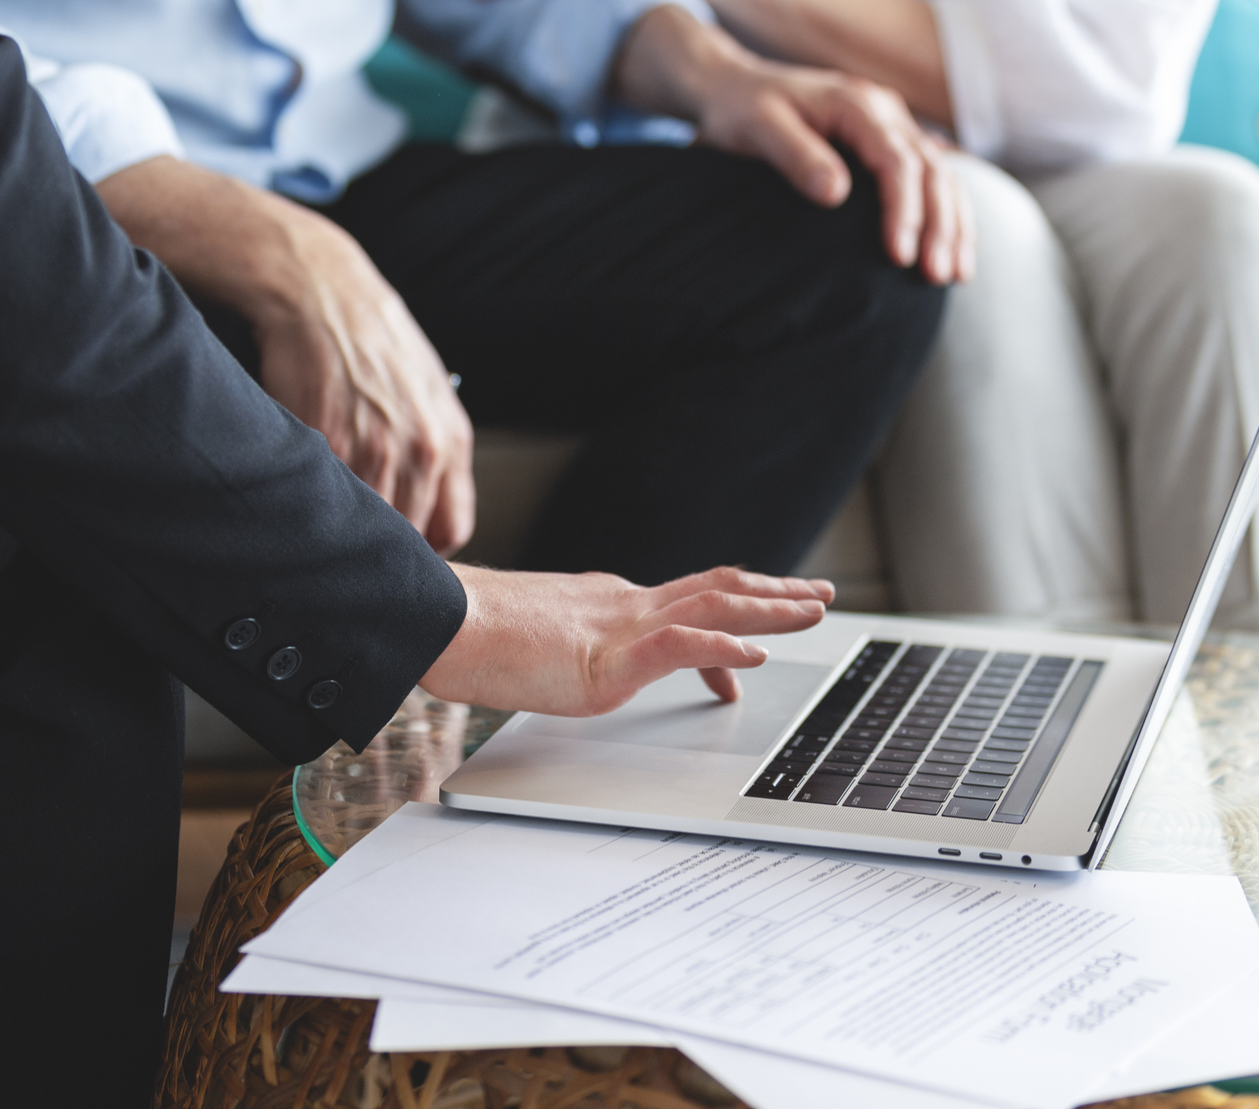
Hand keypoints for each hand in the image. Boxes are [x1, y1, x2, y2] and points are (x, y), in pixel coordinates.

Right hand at [250, 214, 476, 555]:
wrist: (323, 292)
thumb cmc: (373, 339)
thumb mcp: (428, 391)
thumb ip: (434, 451)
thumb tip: (424, 511)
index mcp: (451, 439)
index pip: (453, 529)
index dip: (425, 548)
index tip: (402, 547)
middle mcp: (420, 448)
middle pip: (406, 535)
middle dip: (381, 541)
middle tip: (356, 535)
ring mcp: (372, 447)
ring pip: (365, 523)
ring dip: (345, 525)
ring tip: (329, 512)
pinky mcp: (325, 439)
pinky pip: (325, 496)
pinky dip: (314, 501)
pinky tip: (308, 486)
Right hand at [424, 565, 834, 713]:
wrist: (440, 622)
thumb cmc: (470, 637)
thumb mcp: (536, 646)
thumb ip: (566, 653)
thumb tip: (569, 667)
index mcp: (609, 606)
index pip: (685, 605)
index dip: (732, 616)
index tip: (758, 642)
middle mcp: (624, 606)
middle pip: (716, 592)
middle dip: (773, 595)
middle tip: (817, 597)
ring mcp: (619, 627)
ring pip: (714, 609)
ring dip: (770, 610)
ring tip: (813, 611)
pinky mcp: (606, 657)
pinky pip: (679, 646)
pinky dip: (724, 649)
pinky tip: (753, 655)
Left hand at [613, 8, 974, 283]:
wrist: (733, 85)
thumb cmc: (741, 108)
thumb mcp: (758, 128)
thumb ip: (797, 156)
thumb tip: (836, 194)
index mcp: (856, 104)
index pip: (897, 162)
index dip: (904, 211)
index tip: (899, 257)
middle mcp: (884, 111)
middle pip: (932, 169)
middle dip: (941, 225)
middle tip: (938, 277)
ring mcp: (890, 124)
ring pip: (942, 173)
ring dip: (954, 224)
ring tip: (957, 275)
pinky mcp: (887, 140)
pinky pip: (931, 175)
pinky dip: (946, 211)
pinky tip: (955, 246)